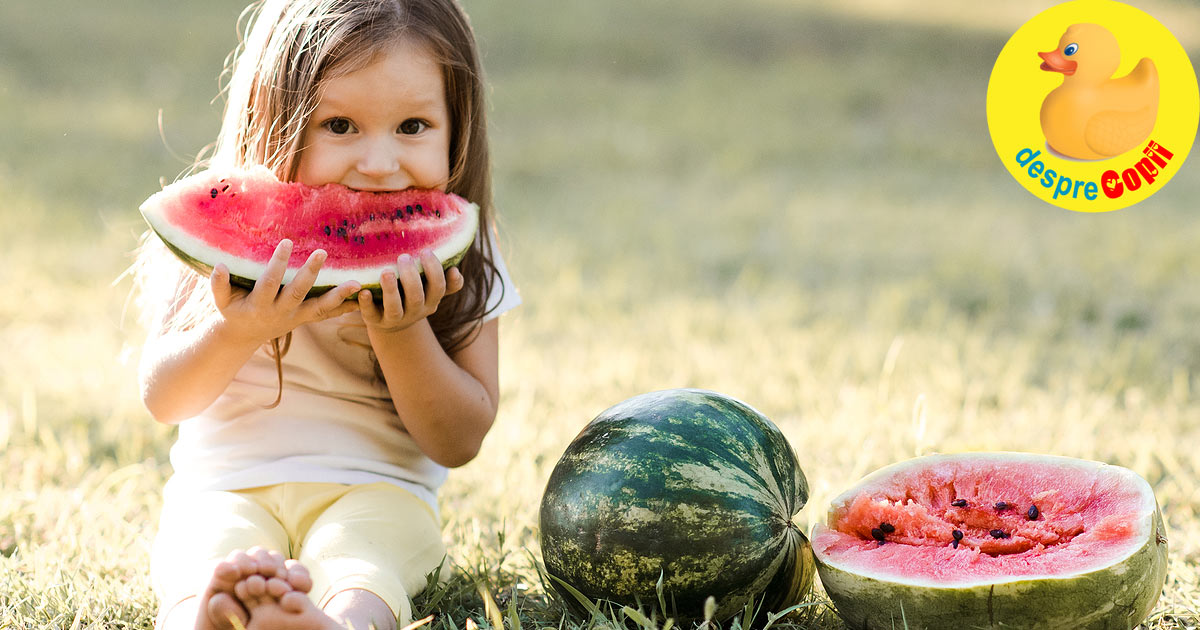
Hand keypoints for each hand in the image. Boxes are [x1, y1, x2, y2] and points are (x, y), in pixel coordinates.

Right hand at [210, 239, 362, 344]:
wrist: (243, 336)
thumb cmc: (232, 310)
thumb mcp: (221, 301)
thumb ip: (219, 284)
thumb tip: (219, 265)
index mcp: (259, 304)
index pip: (270, 281)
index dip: (278, 263)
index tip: (286, 241)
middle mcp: (280, 312)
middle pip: (298, 293)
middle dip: (310, 273)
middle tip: (322, 252)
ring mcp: (295, 318)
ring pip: (319, 309)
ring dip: (339, 297)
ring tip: (357, 284)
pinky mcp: (306, 319)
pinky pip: (327, 315)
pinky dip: (344, 308)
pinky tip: (364, 299)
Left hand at [358, 249, 463, 333]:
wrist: (391, 321)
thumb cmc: (413, 295)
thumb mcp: (430, 289)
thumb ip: (446, 282)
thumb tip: (455, 270)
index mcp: (430, 301)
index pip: (438, 287)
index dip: (434, 270)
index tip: (425, 251)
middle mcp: (415, 312)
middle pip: (416, 297)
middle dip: (411, 277)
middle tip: (404, 257)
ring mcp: (395, 319)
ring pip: (395, 308)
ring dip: (391, 290)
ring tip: (386, 272)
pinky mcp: (375, 321)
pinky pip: (370, 315)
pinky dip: (366, 304)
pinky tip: (364, 291)